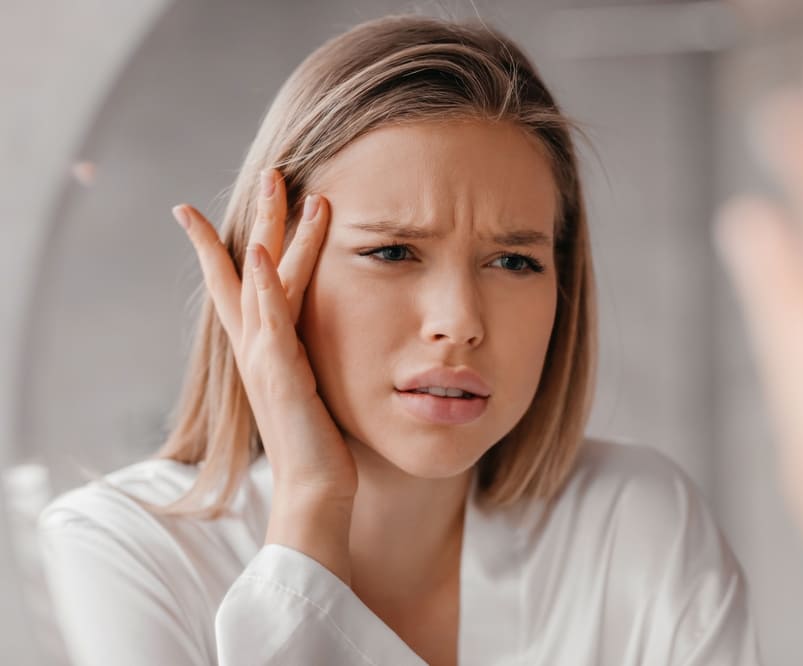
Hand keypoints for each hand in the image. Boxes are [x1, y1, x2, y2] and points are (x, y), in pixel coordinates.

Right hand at [172, 169, 356, 578]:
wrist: (315, 491)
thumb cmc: (320, 444)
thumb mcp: (312, 388)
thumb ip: (308, 357)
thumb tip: (320, 339)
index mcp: (265, 348)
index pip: (239, 285)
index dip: (221, 246)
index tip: (196, 210)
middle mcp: (257, 347)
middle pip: (252, 268)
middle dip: (262, 218)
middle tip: (270, 171)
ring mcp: (266, 360)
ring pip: (265, 282)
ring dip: (273, 232)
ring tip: (281, 187)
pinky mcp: (282, 377)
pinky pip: (271, 324)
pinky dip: (266, 289)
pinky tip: (265, 256)